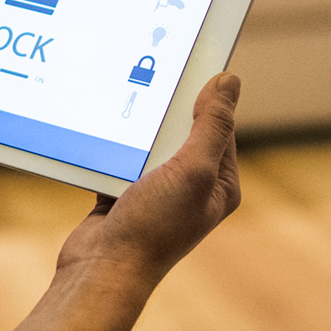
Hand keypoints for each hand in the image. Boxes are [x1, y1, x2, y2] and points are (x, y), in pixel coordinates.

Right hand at [56, 72, 242, 288]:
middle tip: (148, 73)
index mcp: (219, 183)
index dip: (205, 94)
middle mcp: (192, 186)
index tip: (187, 61)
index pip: (219, 125)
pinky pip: (121, 155)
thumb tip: (230, 80)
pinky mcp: (124, 191)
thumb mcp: (192, 170)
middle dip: (166, 107)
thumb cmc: (153, 227)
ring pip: (149, 140)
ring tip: (121, 98)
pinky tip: (100, 126)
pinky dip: (112, 142)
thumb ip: (211, 125)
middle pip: (182, 129)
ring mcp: (157, 190)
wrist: (103, 269)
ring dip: (136, 125)